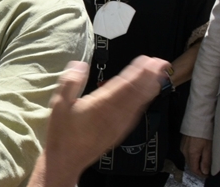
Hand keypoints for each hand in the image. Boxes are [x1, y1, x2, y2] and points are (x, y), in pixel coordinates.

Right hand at [44, 56, 166, 174]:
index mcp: (100, 105)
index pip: (123, 85)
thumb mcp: (58, 105)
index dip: (137, 72)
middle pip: (135, 92)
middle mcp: (114, 114)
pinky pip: (135, 113)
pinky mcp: (120, 131)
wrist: (67, 159)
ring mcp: (119, 124)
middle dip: (149, 77)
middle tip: (160, 63)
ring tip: (159, 76)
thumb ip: (70, 83)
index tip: (147, 60)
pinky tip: (146, 96)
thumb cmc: (62, 132)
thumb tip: (80, 65)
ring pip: (138, 103)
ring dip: (149, 88)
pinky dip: (143, 102)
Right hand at [181, 135, 211, 176]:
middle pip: (190, 165)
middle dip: (198, 169)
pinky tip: (197, 153)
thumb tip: (204, 172)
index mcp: (191, 154)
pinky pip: (186, 154)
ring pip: (188, 159)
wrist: (196, 122)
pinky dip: (192, 156)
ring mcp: (182, 147)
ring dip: (195, 162)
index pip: (193, 169)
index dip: (200, 174)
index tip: (207, 174)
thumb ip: (206, 161)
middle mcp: (184, 152)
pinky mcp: (182, 143)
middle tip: (206, 169)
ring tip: (202, 161)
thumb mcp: (208, 149)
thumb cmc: (204, 135)